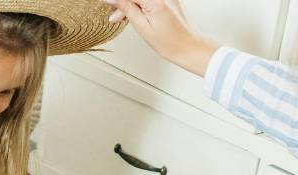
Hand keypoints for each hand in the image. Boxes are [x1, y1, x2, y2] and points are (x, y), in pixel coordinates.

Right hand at [99, 0, 216, 75]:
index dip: (116, 0)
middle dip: (123, 3)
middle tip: (114, 16)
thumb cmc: (171, 43)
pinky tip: (136, 15)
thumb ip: (127, 9)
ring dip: (131, 4)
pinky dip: (141, 4)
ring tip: (122, 18)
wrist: (191, 48)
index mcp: (156, 1)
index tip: (106, 2)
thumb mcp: (143, 28)